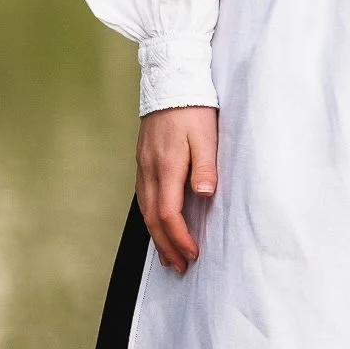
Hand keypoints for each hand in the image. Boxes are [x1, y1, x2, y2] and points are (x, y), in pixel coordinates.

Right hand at [136, 105, 218, 273]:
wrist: (170, 81)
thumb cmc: (193, 108)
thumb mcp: (206, 135)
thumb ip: (204, 166)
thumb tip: (204, 194)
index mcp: (166, 166)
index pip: (169, 213)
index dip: (180, 238)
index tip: (193, 254)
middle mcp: (149, 170)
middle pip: (153, 218)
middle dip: (166, 246)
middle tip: (180, 267)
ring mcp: (143, 166)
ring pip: (145, 210)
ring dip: (156, 236)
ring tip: (169, 256)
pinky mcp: (143, 161)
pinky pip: (144, 198)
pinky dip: (151, 218)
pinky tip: (158, 226)